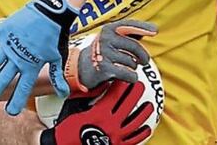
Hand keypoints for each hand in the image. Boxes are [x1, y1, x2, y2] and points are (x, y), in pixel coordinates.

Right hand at [0, 0, 78, 115]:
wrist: (51, 11)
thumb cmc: (54, 34)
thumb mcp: (57, 56)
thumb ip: (56, 76)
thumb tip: (64, 93)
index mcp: (31, 65)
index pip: (23, 87)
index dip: (18, 99)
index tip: (11, 111)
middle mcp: (18, 56)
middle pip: (4, 77)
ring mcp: (10, 43)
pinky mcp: (4, 29)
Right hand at [39, 80, 153, 144]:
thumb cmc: (68, 128)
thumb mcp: (74, 107)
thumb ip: (86, 95)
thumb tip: (98, 84)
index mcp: (99, 113)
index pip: (115, 94)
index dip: (122, 85)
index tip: (126, 78)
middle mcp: (110, 124)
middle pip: (128, 105)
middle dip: (135, 93)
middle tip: (140, 85)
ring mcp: (116, 136)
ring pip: (135, 123)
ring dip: (143, 112)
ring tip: (148, 105)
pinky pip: (134, 140)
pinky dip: (142, 134)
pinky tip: (147, 128)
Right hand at [65, 19, 156, 92]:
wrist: (81, 68)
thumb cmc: (102, 52)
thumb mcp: (111, 39)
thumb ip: (129, 34)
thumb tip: (152, 30)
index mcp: (109, 29)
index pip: (129, 25)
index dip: (143, 28)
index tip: (155, 31)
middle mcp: (106, 39)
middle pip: (135, 46)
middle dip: (143, 56)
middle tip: (144, 61)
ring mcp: (104, 53)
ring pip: (132, 62)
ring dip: (133, 67)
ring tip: (125, 67)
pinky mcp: (105, 69)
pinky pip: (128, 74)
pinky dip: (132, 77)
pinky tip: (128, 76)